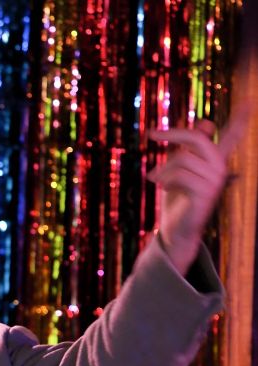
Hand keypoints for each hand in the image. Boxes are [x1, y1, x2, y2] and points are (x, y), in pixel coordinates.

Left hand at [147, 100, 251, 274]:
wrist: (176, 231)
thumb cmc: (177, 199)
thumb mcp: (180, 169)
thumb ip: (189, 147)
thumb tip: (205, 123)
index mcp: (216, 159)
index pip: (232, 134)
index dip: (240, 118)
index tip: (249, 101)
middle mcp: (220, 167)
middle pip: (197, 138)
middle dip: (172, 134)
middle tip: (150, 135)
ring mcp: (215, 180)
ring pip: (182, 158)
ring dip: (162, 168)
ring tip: (153, 178)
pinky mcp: (205, 193)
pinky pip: (181, 174)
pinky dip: (165, 179)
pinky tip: (162, 186)